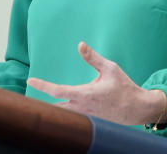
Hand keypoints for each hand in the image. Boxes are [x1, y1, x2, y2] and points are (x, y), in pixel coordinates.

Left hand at [27, 42, 166, 125]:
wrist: (136, 109)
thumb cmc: (124, 88)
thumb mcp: (110, 68)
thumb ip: (93, 58)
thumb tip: (80, 45)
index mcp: (84, 94)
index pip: (57, 91)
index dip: (42, 86)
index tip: (31, 80)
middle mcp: (81, 108)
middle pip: (53, 108)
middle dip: (41, 102)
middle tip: (29, 94)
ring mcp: (84, 117)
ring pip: (62, 114)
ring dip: (52, 108)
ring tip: (39, 102)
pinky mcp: (89, 121)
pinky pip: (71, 118)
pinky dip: (63, 114)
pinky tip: (58, 110)